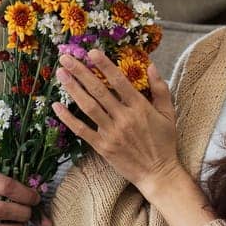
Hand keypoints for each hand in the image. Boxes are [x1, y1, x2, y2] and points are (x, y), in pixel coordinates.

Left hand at [53, 50, 179, 191]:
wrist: (158, 173)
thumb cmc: (164, 142)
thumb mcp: (169, 113)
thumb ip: (160, 88)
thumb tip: (151, 66)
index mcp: (140, 107)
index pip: (119, 81)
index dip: (104, 65)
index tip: (91, 52)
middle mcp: (124, 118)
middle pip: (99, 90)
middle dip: (81, 72)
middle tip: (66, 58)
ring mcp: (112, 133)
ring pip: (88, 107)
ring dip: (73, 89)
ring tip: (61, 74)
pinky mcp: (103, 147)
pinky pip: (82, 130)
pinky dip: (68, 118)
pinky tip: (56, 106)